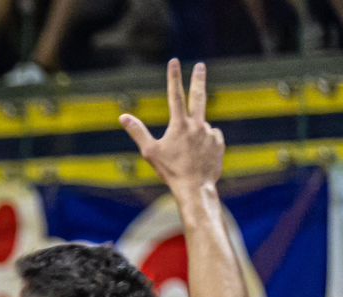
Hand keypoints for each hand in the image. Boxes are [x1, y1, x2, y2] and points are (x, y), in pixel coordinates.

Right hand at [120, 59, 224, 196]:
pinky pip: (210, 138)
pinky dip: (204, 144)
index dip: (173, 77)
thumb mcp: (150, 152)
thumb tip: (123, 117)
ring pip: (200, 128)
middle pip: (198, 96)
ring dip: (193, 137)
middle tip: (200, 66)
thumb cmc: (170, 171)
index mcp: (179, 125)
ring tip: (187, 157)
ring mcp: (210, 133)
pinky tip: (199, 158)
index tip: (174, 62)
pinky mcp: (219, 142)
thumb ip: (137, 131)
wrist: (195, 188)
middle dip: (198, 79)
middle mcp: (197, 125)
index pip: (175, 95)